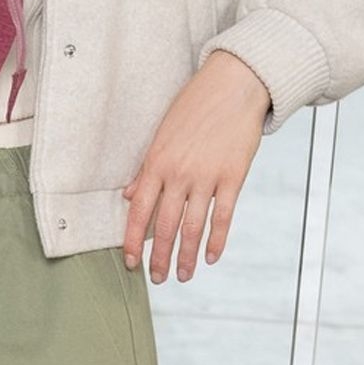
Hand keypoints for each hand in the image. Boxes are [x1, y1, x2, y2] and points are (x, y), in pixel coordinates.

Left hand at [120, 51, 271, 282]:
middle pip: (165, 226)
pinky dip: (217, 240)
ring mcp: (207, 176)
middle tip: (156, 279)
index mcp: (157, 163)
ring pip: (193, 227)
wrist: (234, 84)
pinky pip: (223, 216)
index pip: (139, 211)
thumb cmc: (195, 106)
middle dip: (159, 257)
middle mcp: (179, 173)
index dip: (132, 240)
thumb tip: (129, 196)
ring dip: (186, 256)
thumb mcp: (162, 134)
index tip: (129, 262)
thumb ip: (147, 169)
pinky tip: (211, 257)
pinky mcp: (233, 176)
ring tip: (183, 276)